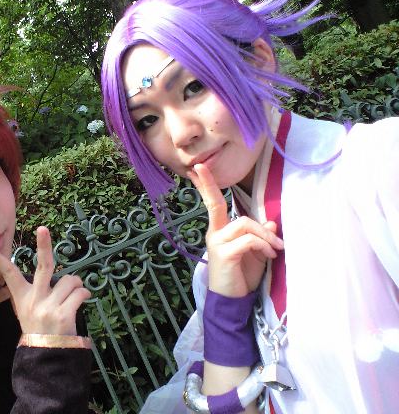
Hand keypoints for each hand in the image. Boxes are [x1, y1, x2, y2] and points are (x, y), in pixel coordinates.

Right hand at [0, 226, 90, 335]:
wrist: (45, 356)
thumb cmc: (40, 328)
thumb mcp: (28, 310)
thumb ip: (38, 291)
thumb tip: (59, 275)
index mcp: (23, 297)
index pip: (9, 274)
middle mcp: (35, 300)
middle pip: (43, 266)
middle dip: (43, 245)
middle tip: (43, 229)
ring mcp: (49, 307)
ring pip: (70, 280)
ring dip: (76, 285)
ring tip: (72, 295)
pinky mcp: (64, 315)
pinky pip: (80, 293)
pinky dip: (84, 294)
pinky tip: (82, 299)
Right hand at [188, 164, 282, 296]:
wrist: (231, 302)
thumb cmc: (240, 277)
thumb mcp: (255, 254)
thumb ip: (260, 237)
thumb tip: (270, 224)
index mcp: (219, 231)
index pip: (211, 203)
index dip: (206, 185)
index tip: (197, 168)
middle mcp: (214, 234)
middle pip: (225, 208)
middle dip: (232, 204)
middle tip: (244, 211)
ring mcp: (217, 243)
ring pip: (244, 224)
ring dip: (264, 237)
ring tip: (274, 251)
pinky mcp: (224, 254)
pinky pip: (248, 240)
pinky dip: (263, 246)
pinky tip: (268, 256)